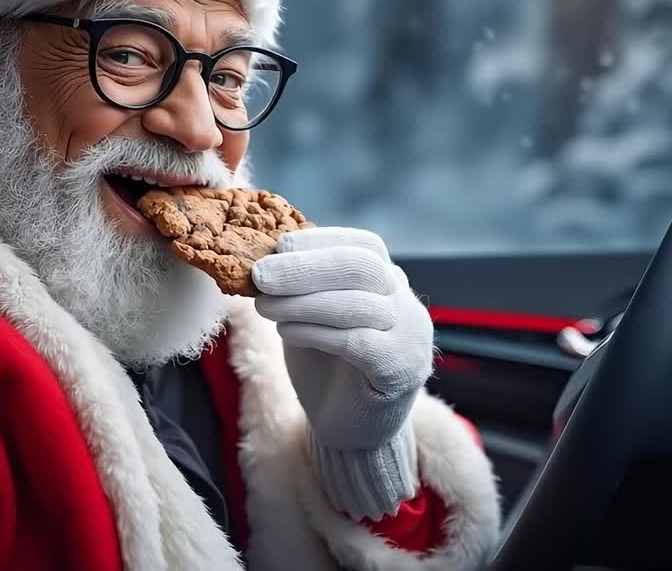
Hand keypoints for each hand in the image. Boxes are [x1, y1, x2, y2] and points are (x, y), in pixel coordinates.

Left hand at [251, 227, 433, 450]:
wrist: (348, 431)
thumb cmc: (325, 367)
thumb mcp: (308, 316)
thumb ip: (298, 288)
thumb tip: (261, 258)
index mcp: (388, 283)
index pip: (363, 245)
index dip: (320, 241)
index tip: (277, 245)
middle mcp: (406, 304)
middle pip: (362, 267)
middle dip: (305, 267)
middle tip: (260, 275)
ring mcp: (410, 337)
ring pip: (358, 304)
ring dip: (301, 301)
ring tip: (262, 305)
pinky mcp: (401, 371)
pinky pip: (358, 342)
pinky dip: (316, 332)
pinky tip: (286, 331)